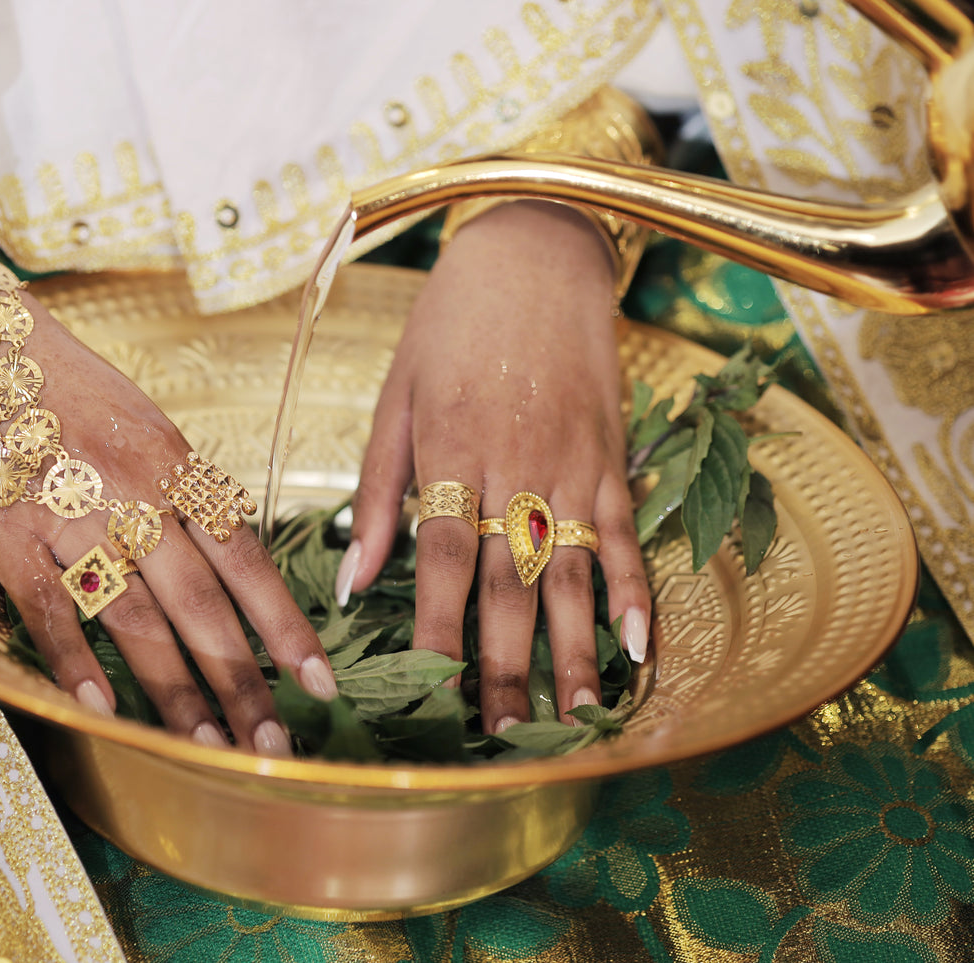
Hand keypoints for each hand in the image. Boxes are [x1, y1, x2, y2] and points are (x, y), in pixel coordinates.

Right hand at [0, 218, 336, 753]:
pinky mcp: (4, 533)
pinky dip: (74, 660)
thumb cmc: (57, 384)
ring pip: (134, 616)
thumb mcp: (138, 422)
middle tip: (270, 745)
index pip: (245, 556)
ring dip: (174, 690)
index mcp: (172, 461)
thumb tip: (226, 557)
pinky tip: (101, 709)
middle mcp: (131, 490)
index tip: (318, 681)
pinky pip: (48, 608)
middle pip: (200, 602)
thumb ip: (179, 488)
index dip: (285, 624)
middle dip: (240, 680)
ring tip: (204, 747)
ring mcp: (67, 512)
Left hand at [336, 201, 650, 731]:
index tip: (428, 692)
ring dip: (574, 648)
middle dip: (506, 665)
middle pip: (509, 581)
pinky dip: (636, 588)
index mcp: (452, 449)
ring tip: (576, 716)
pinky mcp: (612, 455)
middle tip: (503, 736)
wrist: (535, 249)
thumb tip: (350, 576)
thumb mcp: (397, 394)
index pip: (441, 557)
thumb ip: (380, 488)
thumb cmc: (450, 323)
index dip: (435, 628)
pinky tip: (640, 644)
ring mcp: (573, 464)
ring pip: (572, 572)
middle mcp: (516, 465)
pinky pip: (626, 532)